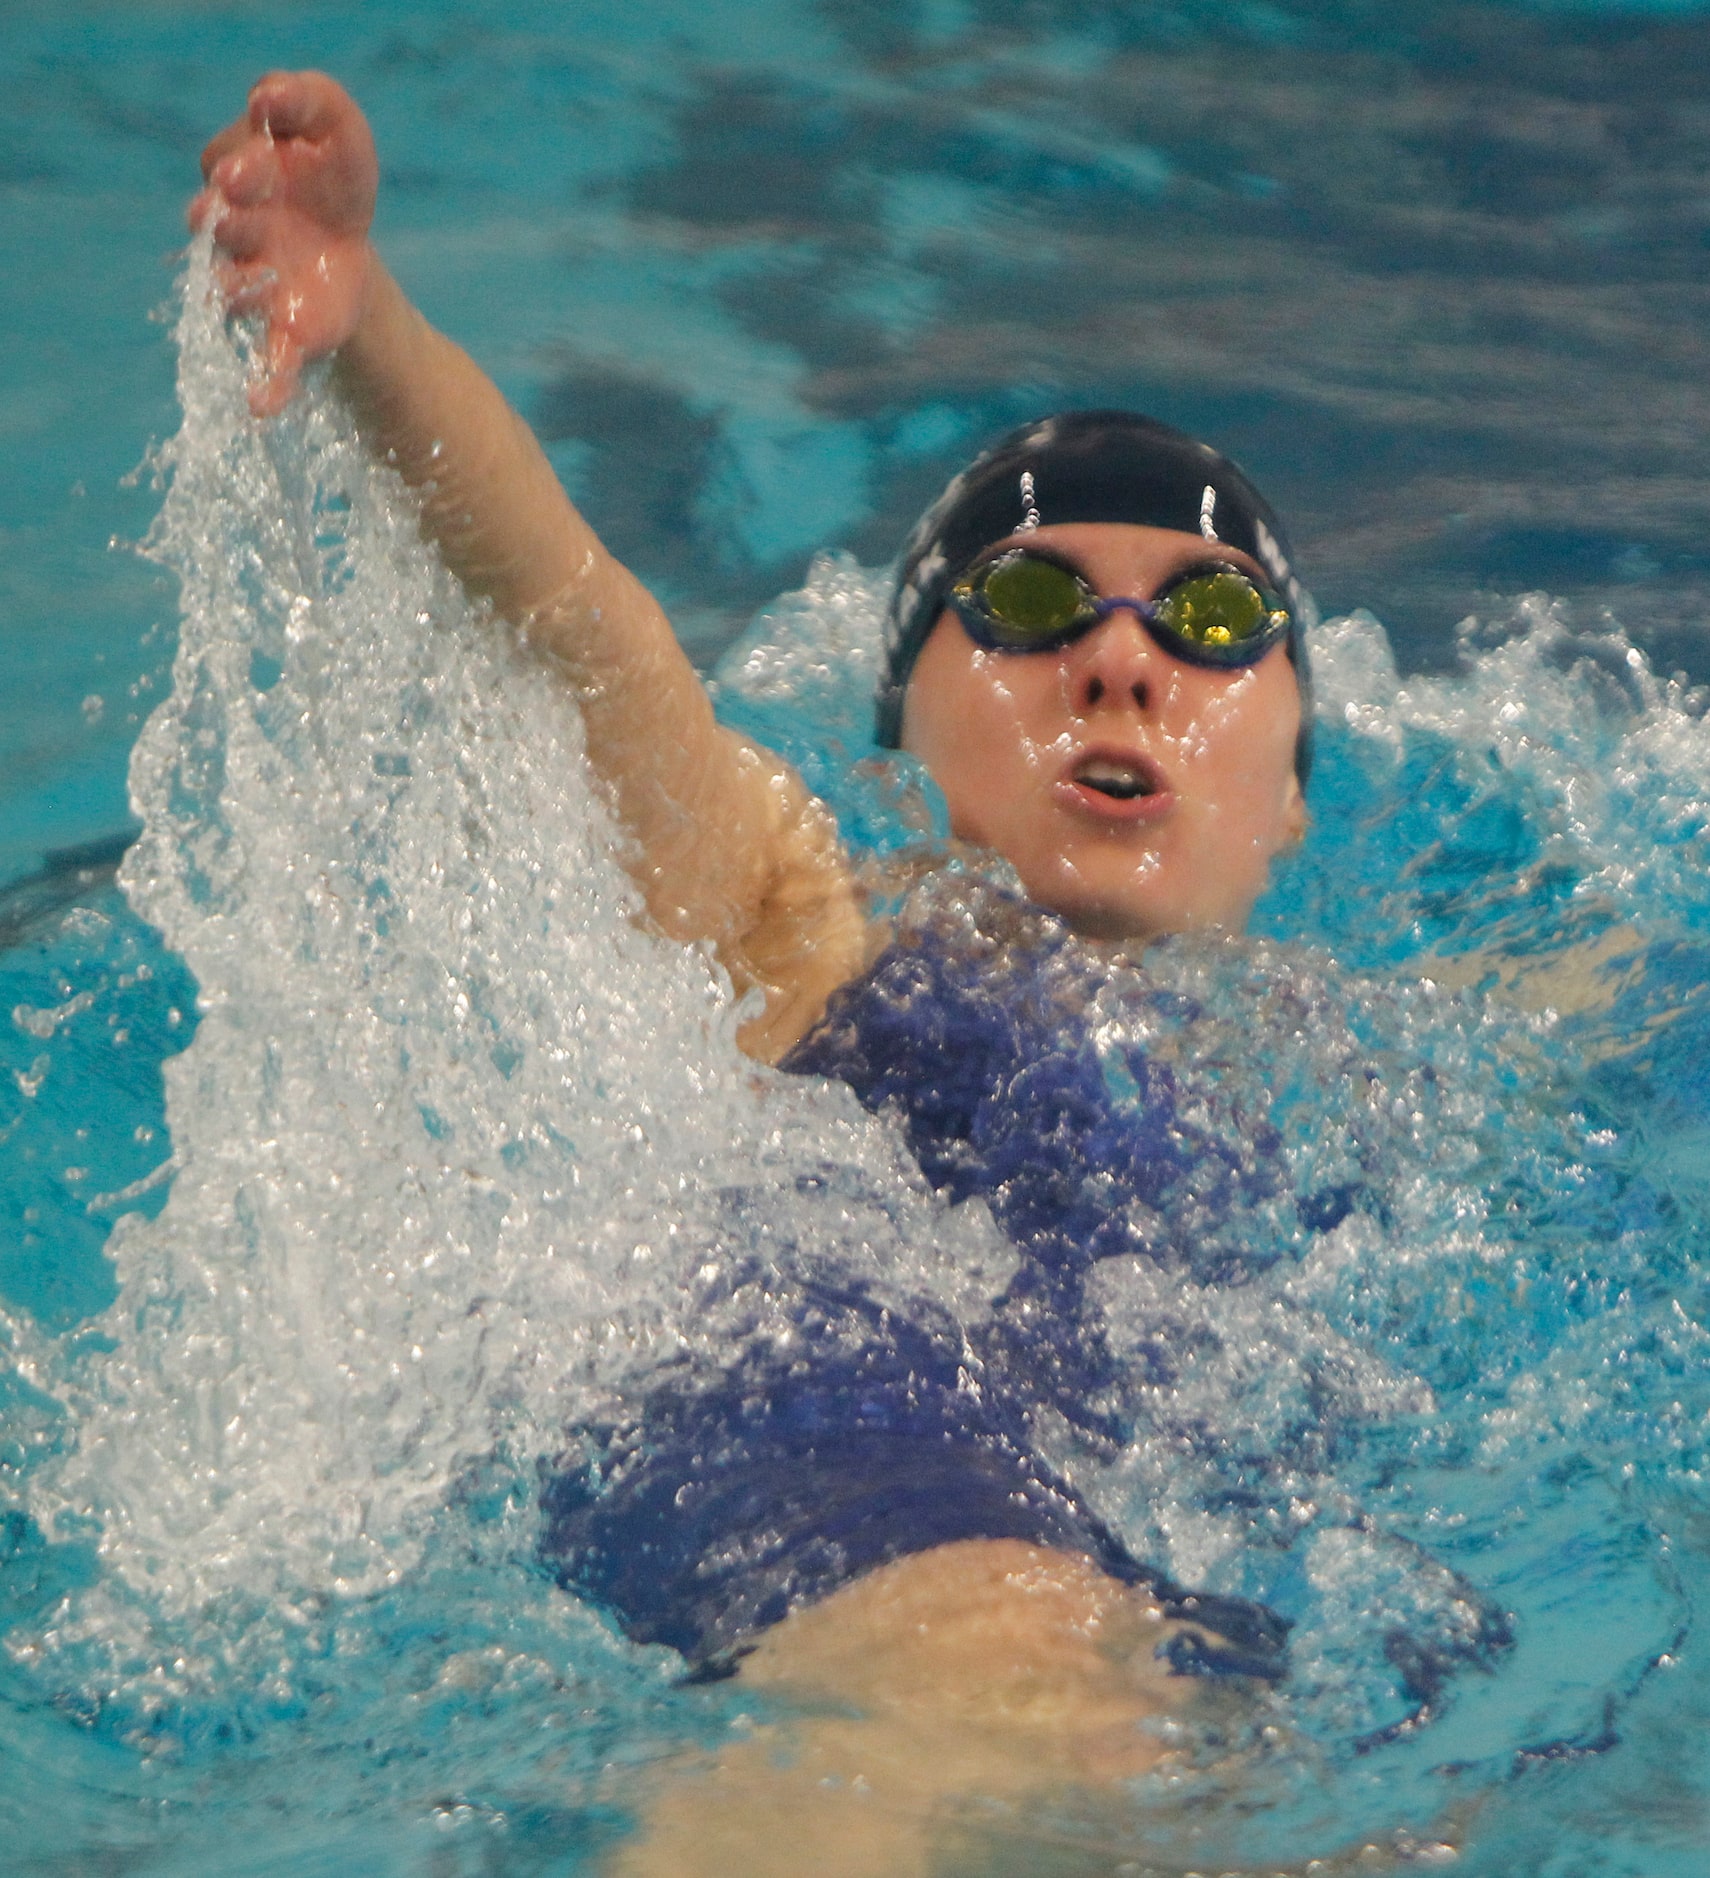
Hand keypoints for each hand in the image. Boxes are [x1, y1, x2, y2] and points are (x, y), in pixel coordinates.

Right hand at [190, 71, 378, 416]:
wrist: (348, 252)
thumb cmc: (333, 181)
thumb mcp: (338, 130)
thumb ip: (308, 98)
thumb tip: (266, 92)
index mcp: (247, 184)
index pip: (229, 163)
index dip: (244, 153)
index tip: (262, 131)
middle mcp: (242, 232)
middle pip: (225, 219)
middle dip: (231, 208)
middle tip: (235, 192)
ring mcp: (260, 283)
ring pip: (235, 288)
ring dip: (236, 287)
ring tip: (242, 285)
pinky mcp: (290, 332)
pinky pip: (275, 364)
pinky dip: (268, 385)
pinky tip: (259, 407)